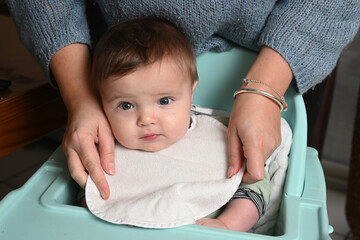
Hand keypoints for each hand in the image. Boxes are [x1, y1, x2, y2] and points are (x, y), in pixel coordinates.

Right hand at [50, 43, 114, 198]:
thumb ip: (108, 150)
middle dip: (89, 186)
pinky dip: (83, 172)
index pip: (91, 165)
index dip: (99, 181)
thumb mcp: (106, 129)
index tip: (105, 193)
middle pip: (77, 172)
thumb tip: (110, 170)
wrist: (82, 102)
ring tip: (99, 187)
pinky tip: (93, 176)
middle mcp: (70, 145)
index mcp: (81, 138)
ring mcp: (66, 147)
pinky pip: (74, 165)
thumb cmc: (96, 112)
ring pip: (73, 170)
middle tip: (102, 194)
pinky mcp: (67, 148)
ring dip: (85, 180)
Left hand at [227, 92, 280, 182]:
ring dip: (252, 158)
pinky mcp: (278, 141)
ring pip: (262, 161)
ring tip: (245, 141)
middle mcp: (269, 147)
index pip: (256, 175)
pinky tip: (253, 137)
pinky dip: (258, 151)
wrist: (263, 93)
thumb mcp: (232, 132)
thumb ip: (233, 155)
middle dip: (247, 166)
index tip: (237, 173)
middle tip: (238, 151)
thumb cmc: (245, 108)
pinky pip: (266, 153)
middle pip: (258, 169)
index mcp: (256, 144)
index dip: (246, 178)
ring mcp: (276, 144)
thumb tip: (232, 173)